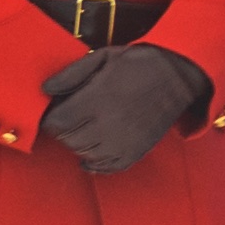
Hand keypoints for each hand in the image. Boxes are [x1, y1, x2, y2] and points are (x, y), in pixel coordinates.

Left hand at [38, 43, 207, 174]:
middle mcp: (108, 123)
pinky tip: (92, 155)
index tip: (56, 112)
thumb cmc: (139, 64)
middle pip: (68, 140)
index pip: (57, 123)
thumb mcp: (102, 57)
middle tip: (71, 118)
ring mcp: (123, 141)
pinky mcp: (135, 151)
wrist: (178, 77)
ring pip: (85, 154)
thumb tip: (46, 90)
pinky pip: (107, 167)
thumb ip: (71, 74)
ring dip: (79, 144)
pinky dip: (95, 164)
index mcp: (97, 98)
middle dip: (64, 130)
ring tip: (86, 130)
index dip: (52, 118)